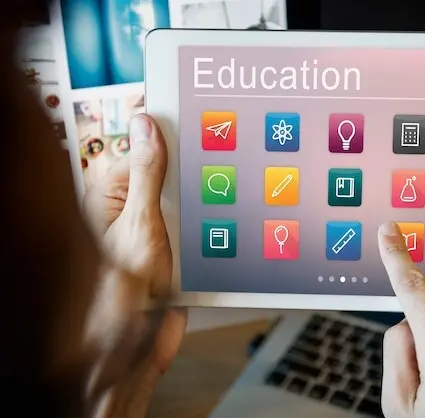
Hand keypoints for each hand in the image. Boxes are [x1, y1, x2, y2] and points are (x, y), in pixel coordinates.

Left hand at [83, 114, 186, 417]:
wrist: (138, 350)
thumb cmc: (121, 296)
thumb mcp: (140, 224)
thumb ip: (148, 174)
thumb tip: (147, 126)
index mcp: (112, 195)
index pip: (146, 149)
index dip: (174, 139)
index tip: (202, 126)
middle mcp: (133, 209)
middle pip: (173, 175)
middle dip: (194, 181)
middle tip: (209, 186)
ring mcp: (157, 229)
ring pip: (192, 202)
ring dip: (205, 211)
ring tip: (209, 221)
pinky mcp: (177, 248)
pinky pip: (201, 228)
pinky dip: (212, 232)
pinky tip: (216, 237)